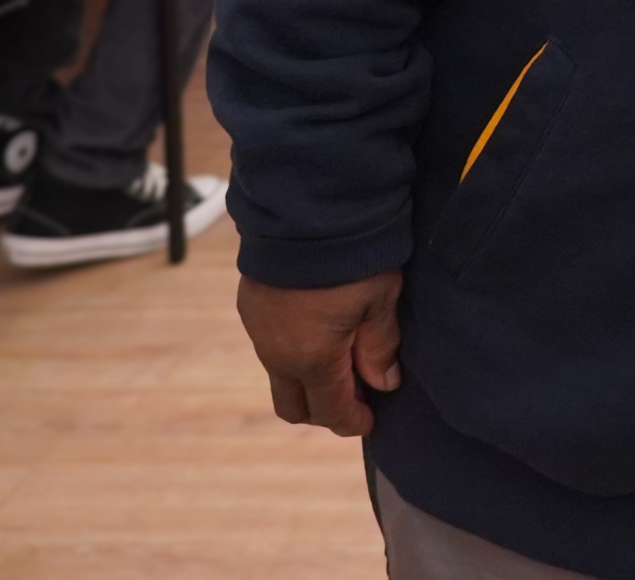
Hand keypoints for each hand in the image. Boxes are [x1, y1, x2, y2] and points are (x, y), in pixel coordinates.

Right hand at [238, 269, 403, 436]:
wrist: (304, 211)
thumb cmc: (352, 257)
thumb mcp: (380, 300)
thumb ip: (380, 346)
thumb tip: (383, 383)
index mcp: (312, 359)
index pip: (330, 410)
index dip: (352, 422)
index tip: (370, 421)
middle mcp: (277, 354)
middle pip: (294, 406)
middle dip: (323, 411)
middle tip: (355, 396)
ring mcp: (258, 331)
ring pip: (280, 376)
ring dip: (308, 380)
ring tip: (343, 359)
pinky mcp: (250, 307)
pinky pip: (270, 347)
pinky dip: (294, 353)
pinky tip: (320, 332)